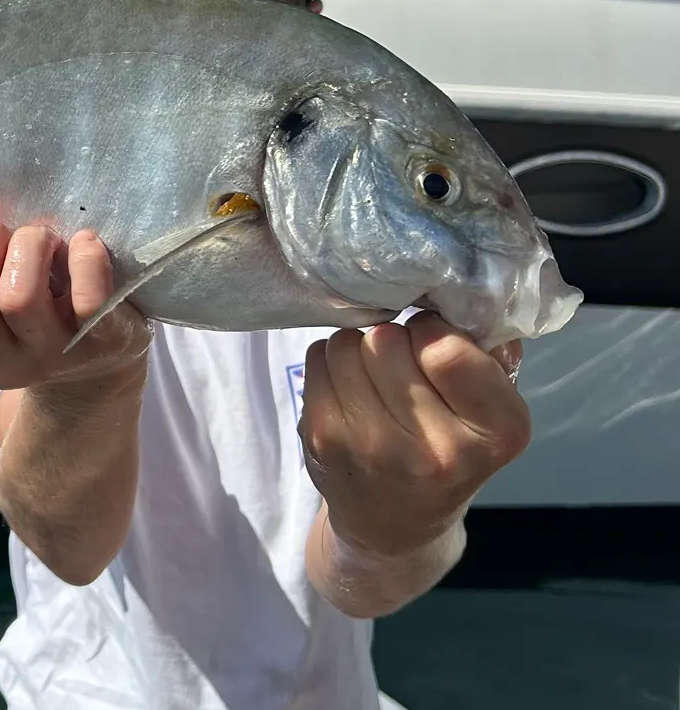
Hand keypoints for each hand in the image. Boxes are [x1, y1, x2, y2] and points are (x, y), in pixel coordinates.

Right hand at [0, 215, 151, 391]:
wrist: (96, 364)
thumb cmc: (22, 309)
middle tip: (0, 229)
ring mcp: (50, 355)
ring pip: (19, 295)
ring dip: (29, 244)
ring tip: (41, 237)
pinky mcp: (102, 340)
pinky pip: (88, 298)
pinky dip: (84, 258)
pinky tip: (84, 243)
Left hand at [299, 312, 530, 558]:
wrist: (395, 526)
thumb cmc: (448, 450)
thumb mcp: (491, 412)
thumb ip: (487, 352)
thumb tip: (465, 289)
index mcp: (497, 432)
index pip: (447, 347)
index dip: (434, 331)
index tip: (434, 345)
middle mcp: (438, 449)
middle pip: (388, 338)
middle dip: (392, 340)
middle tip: (403, 367)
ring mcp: (372, 447)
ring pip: (348, 343)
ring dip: (358, 349)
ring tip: (374, 381)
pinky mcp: (323, 438)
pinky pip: (317, 356)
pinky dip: (330, 363)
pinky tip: (349, 394)